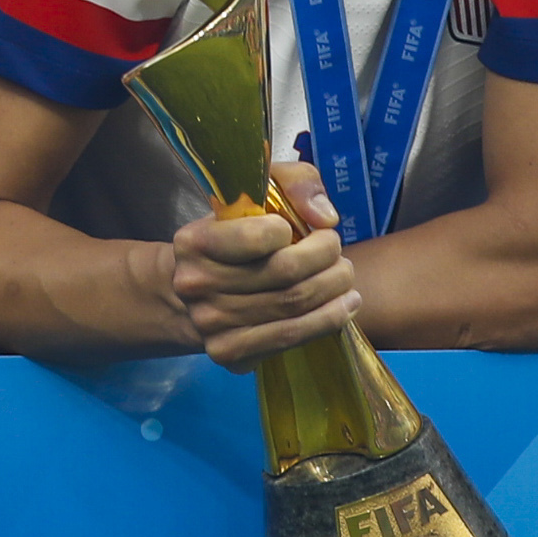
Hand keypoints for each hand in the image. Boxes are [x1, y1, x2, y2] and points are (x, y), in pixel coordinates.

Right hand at [160, 160, 362, 368]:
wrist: (191, 293)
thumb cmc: (231, 236)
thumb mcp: (256, 193)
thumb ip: (295, 182)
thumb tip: (325, 217)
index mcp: (193, 241)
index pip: (259, 236)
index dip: (295, 230)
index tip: (308, 228)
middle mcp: (195, 286)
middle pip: (285, 274)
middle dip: (327, 260)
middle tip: (339, 253)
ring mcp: (210, 325)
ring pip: (293, 307)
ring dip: (334, 291)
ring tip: (345, 278)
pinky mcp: (229, 354)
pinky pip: (290, 338)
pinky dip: (327, 321)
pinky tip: (342, 307)